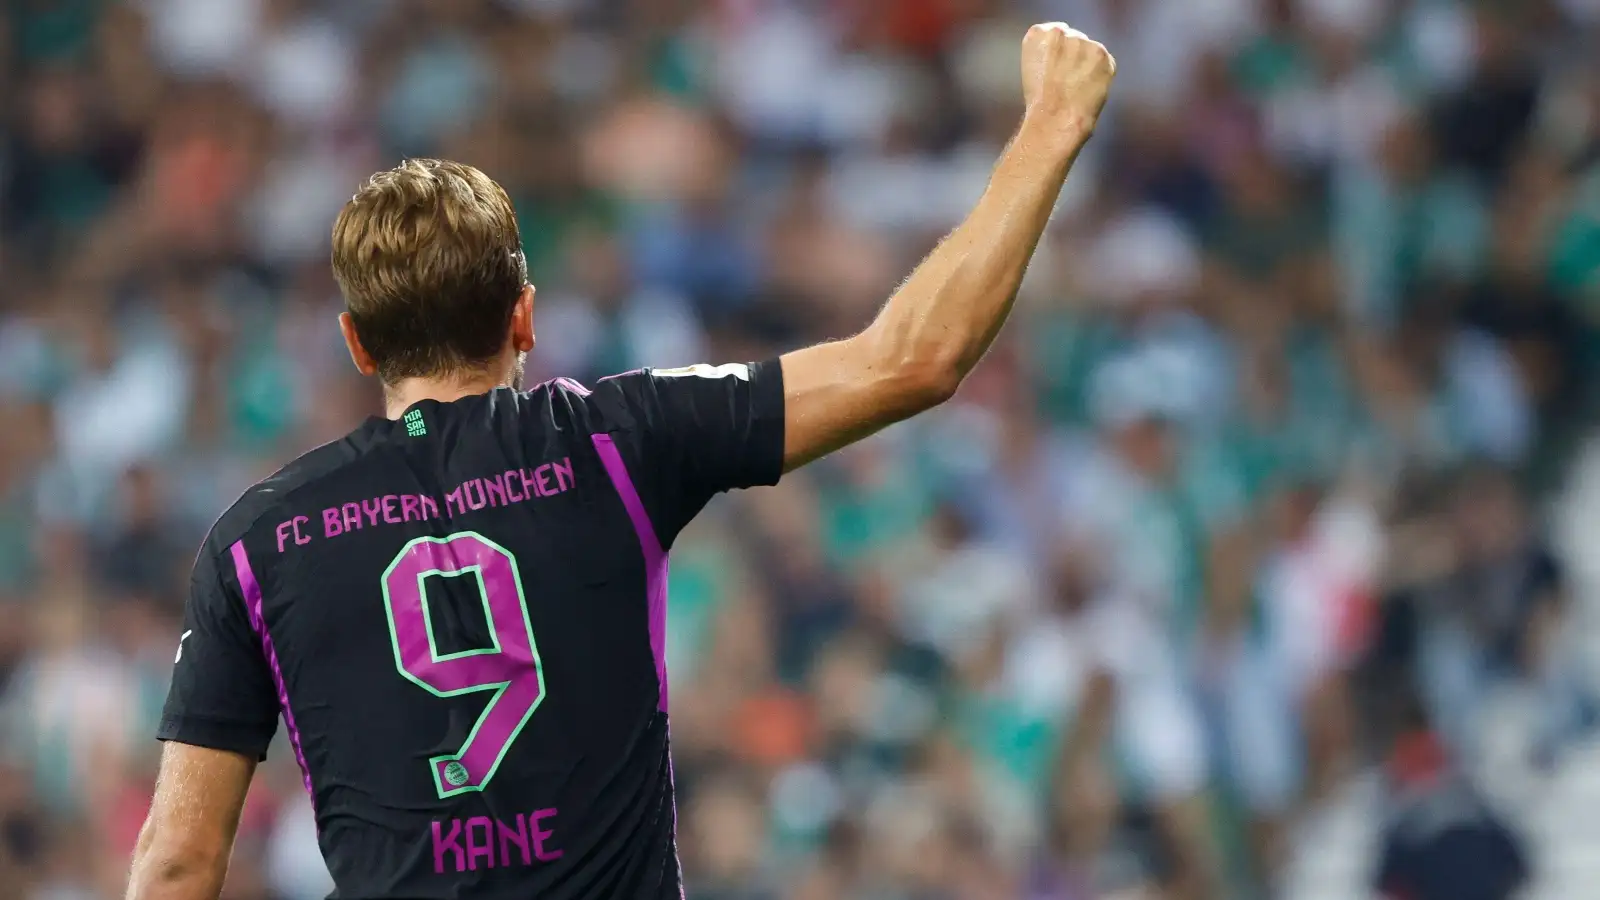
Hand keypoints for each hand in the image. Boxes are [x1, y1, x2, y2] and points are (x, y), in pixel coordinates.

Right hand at [1020, 22, 1115, 141]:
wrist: (1054, 119)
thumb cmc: (1039, 103)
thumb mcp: (1032, 69)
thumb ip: (1049, 53)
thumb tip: (1067, 55)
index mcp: (1038, 33)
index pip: (1056, 33)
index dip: (1059, 54)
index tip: (1057, 69)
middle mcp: (1060, 32)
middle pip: (1075, 39)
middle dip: (1076, 56)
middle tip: (1069, 81)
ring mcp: (1082, 41)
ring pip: (1091, 50)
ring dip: (1089, 65)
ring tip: (1078, 88)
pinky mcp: (1101, 54)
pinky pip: (1106, 62)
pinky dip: (1102, 75)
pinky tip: (1089, 89)